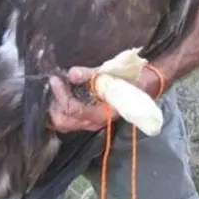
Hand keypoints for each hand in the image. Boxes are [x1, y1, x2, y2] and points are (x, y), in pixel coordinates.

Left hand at [47, 65, 166, 132]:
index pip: (74, 110)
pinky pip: (68, 121)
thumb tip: (71, 74)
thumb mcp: (112, 74)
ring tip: (55, 90)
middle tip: (54, 85)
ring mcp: (90, 123)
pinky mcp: (88, 119)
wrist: (144, 85)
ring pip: (64, 124)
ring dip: (55, 109)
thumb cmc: (130, 79)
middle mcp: (94, 122)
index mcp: (102, 113)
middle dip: (54, 105)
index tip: (56, 79)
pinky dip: (60, 111)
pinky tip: (58, 97)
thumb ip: (91, 74)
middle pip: (64, 123)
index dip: (61, 95)